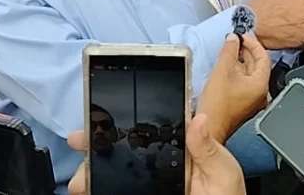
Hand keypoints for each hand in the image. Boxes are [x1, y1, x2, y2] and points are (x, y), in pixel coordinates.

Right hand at [68, 114, 244, 194]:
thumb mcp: (224, 171)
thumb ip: (208, 148)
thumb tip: (198, 118)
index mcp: (179, 147)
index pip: (147, 128)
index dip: (123, 120)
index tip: (100, 116)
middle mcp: (159, 163)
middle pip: (123, 149)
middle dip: (98, 145)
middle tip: (80, 142)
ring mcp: (150, 182)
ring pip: (116, 172)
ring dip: (94, 172)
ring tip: (81, 180)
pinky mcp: (143, 193)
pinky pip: (119, 190)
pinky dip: (101, 189)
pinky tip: (89, 190)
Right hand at [198, 33, 271, 140]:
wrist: (209, 128)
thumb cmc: (217, 106)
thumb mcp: (222, 70)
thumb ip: (229, 51)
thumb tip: (233, 39)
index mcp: (260, 85)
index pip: (263, 57)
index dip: (253, 43)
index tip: (243, 35)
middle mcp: (260, 93)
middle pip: (257, 65)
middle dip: (246, 50)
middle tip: (235, 41)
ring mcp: (252, 99)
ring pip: (250, 74)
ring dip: (240, 60)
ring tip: (228, 51)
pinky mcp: (242, 103)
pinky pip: (243, 82)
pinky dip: (236, 72)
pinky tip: (225, 66)